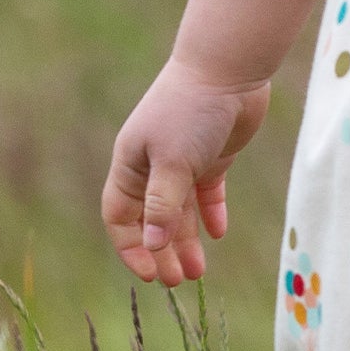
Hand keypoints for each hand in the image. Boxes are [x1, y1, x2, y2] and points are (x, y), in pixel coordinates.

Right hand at [103, 57, 270, 286]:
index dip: (132, 247)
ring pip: (180, 211)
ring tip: (199, 272)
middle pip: (152, 219)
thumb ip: (163, 204)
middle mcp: (153, 165)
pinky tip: (218, 233)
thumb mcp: (173, 161)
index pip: (120, 217)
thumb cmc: (191, 111)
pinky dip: (210, 213)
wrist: (228, 69)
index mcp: (131, 165)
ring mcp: (183, 160)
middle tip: (180, 282)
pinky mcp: (213, 154)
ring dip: (187, 240)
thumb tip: (153, 246)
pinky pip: (207, 192)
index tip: (151, 274)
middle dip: (163, 251)